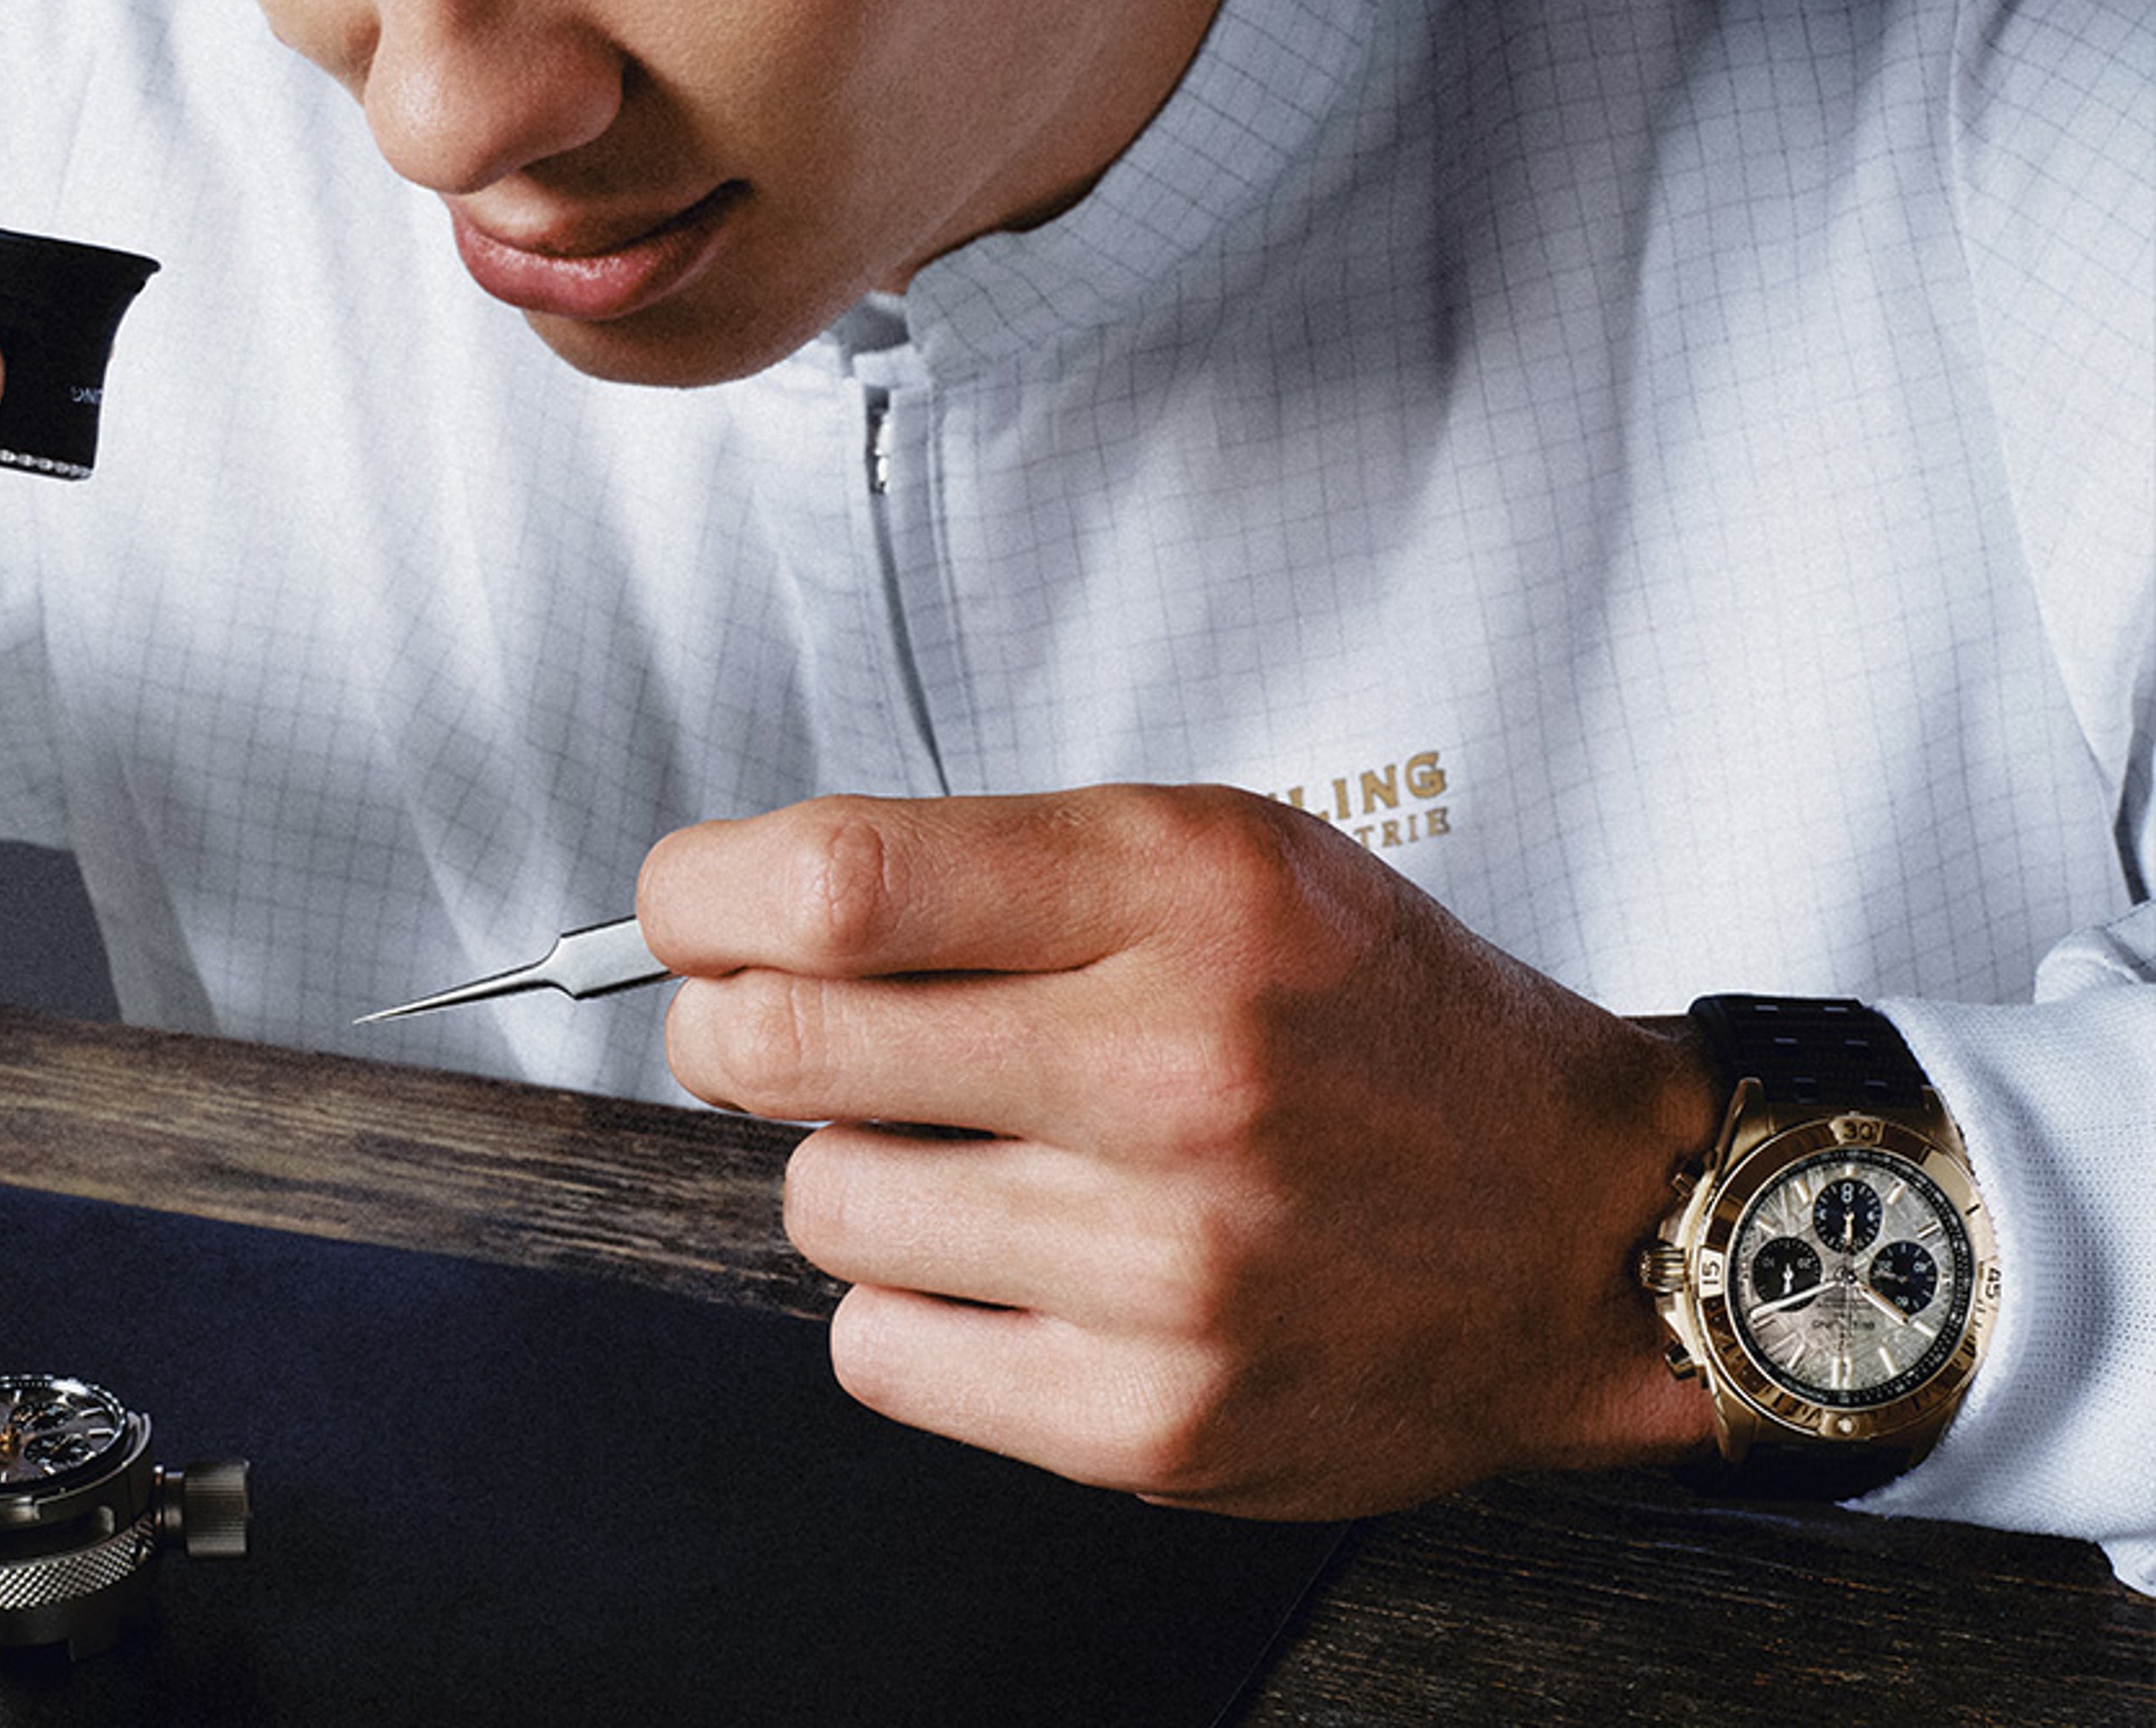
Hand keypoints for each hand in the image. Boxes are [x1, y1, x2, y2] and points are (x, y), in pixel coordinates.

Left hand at [648, 785, 1723, 1517]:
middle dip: (730, 1027)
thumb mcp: (1224, 857)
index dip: (703, 893)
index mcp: (1185, 896)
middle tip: (772, 1025)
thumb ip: (998, 866)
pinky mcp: (1150, 1418)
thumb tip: (752, 908)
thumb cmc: (1386, 1027)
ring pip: (821, 1204)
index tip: (687, 906)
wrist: (1587, 1228)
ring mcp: (1164, 1262)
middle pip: (784, 1044)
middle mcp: (1174, 1070)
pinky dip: (903, 1303)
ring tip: (968, 1151)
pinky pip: (879, 1351)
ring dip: (850, 1168)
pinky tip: (1002, 1261)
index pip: (843, 880)